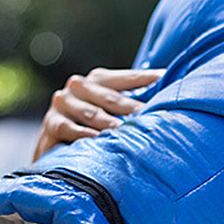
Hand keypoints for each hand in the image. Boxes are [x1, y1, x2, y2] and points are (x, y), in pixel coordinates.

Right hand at [32, 67, 164, 161]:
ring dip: (111, 124)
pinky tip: (97, 140)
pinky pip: (70, 129)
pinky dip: (84, 135)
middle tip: (151, 117)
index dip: (149, 80)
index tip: (168, 81)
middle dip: (133, 109)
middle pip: (112, 99)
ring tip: (128, 132)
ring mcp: (63, 103)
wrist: (55, 145)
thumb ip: (134, 101)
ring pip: (92, 114)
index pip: (128, 79)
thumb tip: (170, 90)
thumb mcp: (111, 109)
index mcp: (98, 79)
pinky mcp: (52, 123)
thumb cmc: (94, 125)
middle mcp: (79, 86)